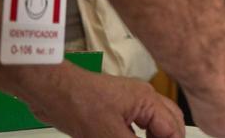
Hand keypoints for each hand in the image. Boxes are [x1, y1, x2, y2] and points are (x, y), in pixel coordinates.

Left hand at [28, 65, 183, 137]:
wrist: (51, 91)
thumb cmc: (75, 103)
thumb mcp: (107, 135)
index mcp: (147, 100)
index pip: (173, 129)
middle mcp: (143, 97)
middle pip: (171, 122)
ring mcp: (131, 101)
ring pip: (156, 122)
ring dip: (156, 137)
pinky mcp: (117, 107)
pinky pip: (140, 122)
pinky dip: (142, 135)